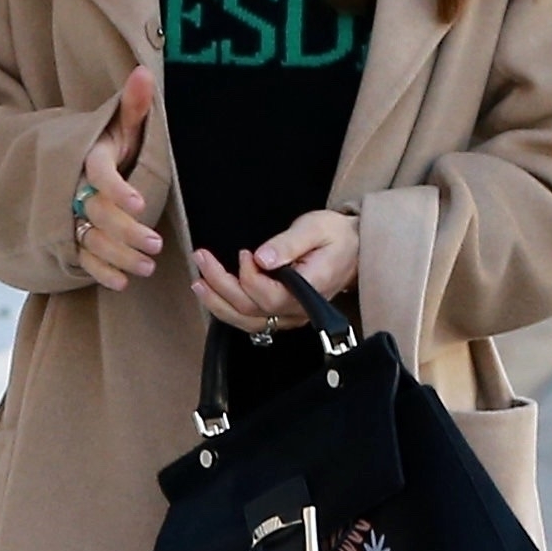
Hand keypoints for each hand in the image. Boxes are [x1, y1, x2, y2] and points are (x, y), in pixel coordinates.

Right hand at [74, 67, 160, 291]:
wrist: (69, 165)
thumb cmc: (106, 143)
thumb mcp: (118, 123)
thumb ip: (132, 104)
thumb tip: (144, 72)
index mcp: (88, 158)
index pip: (98, 173)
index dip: (117, 188)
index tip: (140, 203)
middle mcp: (75, 188)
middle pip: (97, 212)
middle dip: (125, 231)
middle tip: (155, 243)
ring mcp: (70, 215)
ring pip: (91, 239)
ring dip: (118, 256)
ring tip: (147, 266)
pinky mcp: (72, 237)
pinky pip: (82, 258)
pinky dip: (100, 271)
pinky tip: (122, 282)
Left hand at [191, 209, 360, 336]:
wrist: (353, 250)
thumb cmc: (336, 236)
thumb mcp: (315, 228)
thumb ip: (288, 244)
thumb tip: (261, 258)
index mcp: (311, 290)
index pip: (272, 296)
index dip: (250, 278)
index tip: (244, 253)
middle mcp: (298, 310)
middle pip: (253, 309)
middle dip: (222, 285)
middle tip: (202, 258)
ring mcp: (289, 316)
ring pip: (248, 321)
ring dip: (218, 303)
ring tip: (198, 283)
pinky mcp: (281, 314)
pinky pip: (251, 321)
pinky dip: (228, 310)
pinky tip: (211, 295)